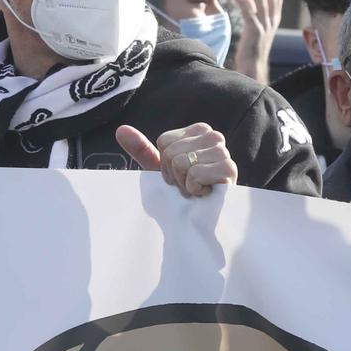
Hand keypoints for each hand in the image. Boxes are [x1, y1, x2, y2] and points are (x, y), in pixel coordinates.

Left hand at [118, 122, 236, 197]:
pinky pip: (194, 173)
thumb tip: (121, 129)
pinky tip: (205, 193)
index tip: (178, 175)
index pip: (165, 141)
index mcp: (200, 131)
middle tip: (188, 184)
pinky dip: (194, 189)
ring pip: (181, 162)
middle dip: (173, 174)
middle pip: (171, 152)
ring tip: (196, 189)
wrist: (199, 221)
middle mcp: (215, 137)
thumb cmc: (182, 193)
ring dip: (183, 183)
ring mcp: (224, 152)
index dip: (164, 164)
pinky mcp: (229, 169)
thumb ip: (142, 148)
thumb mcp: (159, 169)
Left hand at [227, 0, 282, 82]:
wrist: (253, 68)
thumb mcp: (257, 28)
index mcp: (274, 19)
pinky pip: (249, 13)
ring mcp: (265, 26)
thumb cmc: (251, 49)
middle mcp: (272, 20)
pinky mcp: (255, 32)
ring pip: (262, 1)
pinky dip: (242, 1)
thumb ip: (256, 14)